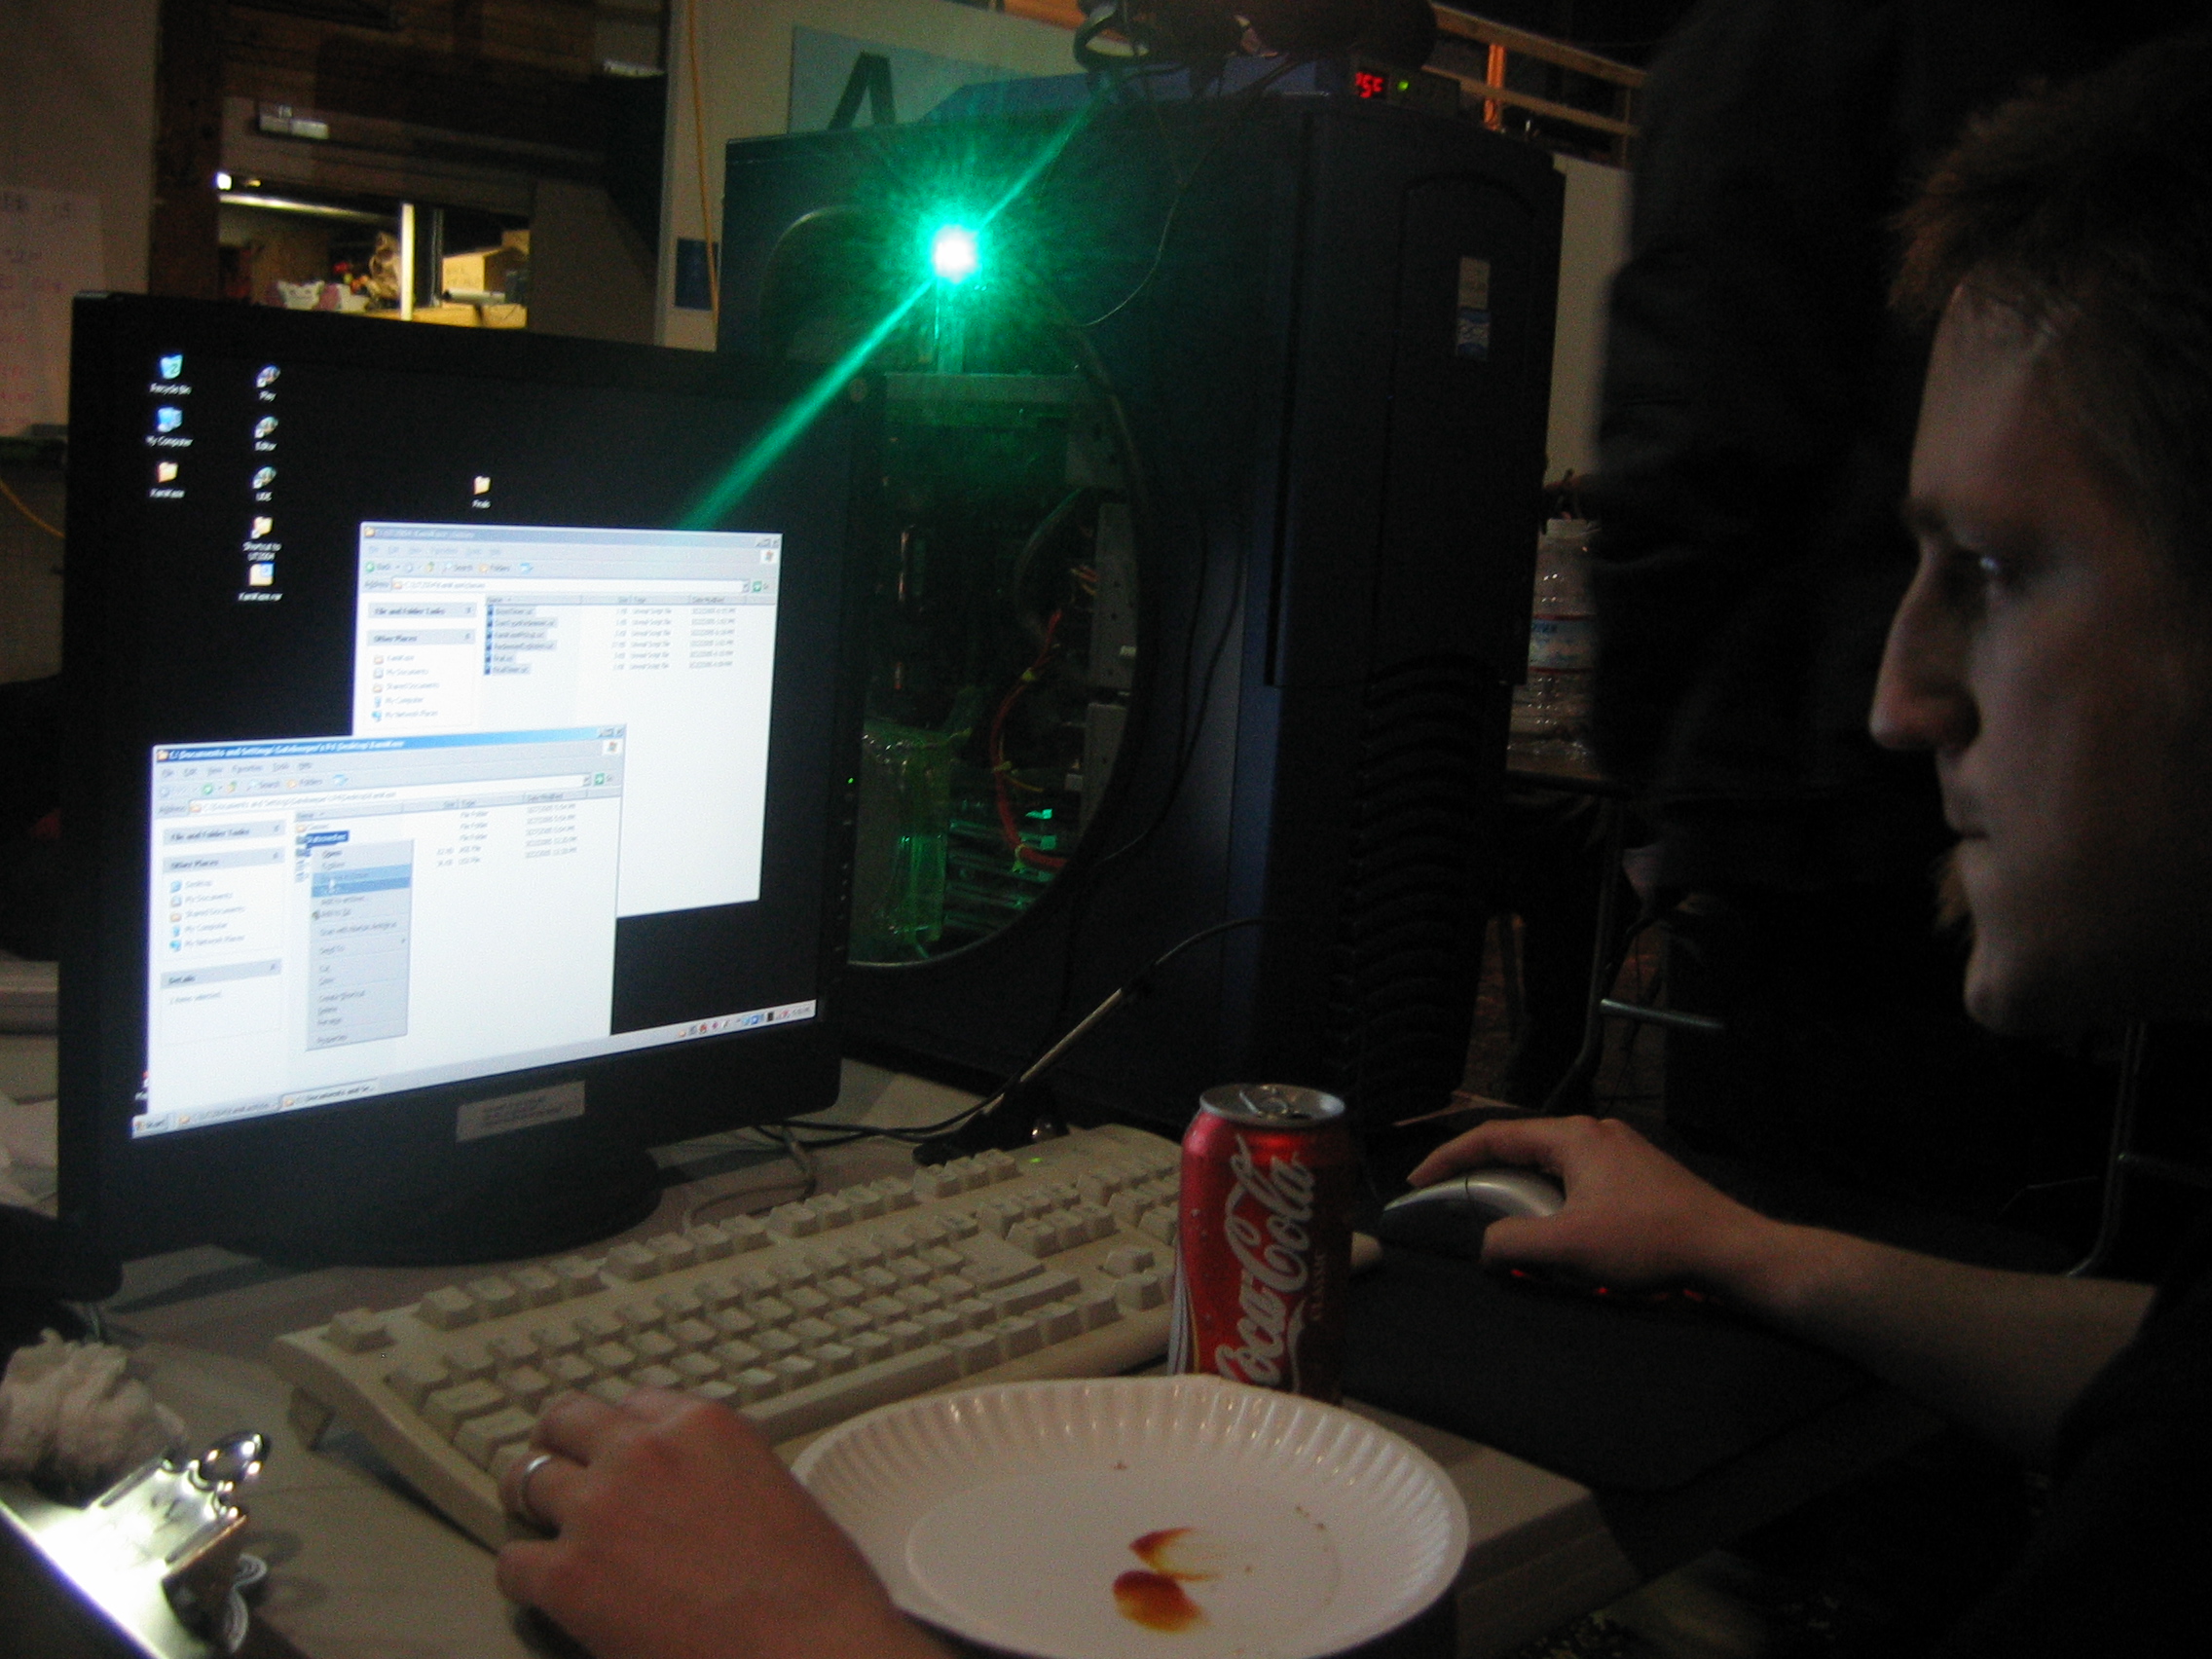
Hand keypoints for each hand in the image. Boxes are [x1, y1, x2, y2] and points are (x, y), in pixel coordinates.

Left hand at [495, 1388, 946, 1658]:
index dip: (621, 1434)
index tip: (615, 1453)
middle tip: (556, 1473)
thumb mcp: (772, 1486)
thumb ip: (714, 1467)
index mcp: (702, 1424)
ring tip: (542, 1530)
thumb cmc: (812, 1587)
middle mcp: (644, 1451)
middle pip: (567, 1421)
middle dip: (560, 1447)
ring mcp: (599, 1509)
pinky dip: (524, 1577)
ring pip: (525, 1481)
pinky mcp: (569, 1576)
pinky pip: (512, 1562)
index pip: (634, 1403)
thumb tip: (683, 1489)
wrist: (807, 1647)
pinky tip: (544, 1591)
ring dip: (535, 1506)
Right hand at [1405, 1115, 1781, 1293]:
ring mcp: (1619, 1152)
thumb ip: (1513, 1243)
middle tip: (1457, 1204)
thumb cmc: (1651, 1241)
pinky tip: (1556, 1234)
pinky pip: (1577, 1182)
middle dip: (1485, 1177)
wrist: (1729, 1250)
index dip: (1449, 1158)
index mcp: (1573, 1137)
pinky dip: (1552, 1203)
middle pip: (1520, 1148)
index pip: (1493, 1136)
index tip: (1420, 1181)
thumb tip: (1486, 1247)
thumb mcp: (1569, 1247)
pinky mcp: (1637, 1176)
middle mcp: (1594, 1133)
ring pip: (1550, 1168)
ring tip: (1505, 1226)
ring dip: (1522, 1195)